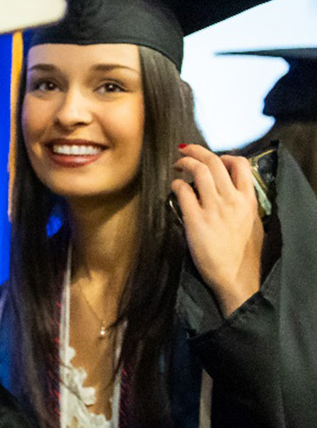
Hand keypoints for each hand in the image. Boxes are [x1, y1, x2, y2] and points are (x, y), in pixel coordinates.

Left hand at [171, 144, 262, 316]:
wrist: (236, 277)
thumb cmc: (243, 255)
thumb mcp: (253, 224)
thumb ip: (244, 206)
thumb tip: (233, 194)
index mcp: (249, 200)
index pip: (241, 164)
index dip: (225, 156)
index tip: (214, 158)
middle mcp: (232, 200)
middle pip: (215, 162)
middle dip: (198, 151)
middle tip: (185, 150)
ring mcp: (214, 209)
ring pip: (199, 171)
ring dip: (185, 163)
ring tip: (177, 164)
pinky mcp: (196, 220)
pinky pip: (183, 192)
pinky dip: (176, 184)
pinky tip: (173, 187)